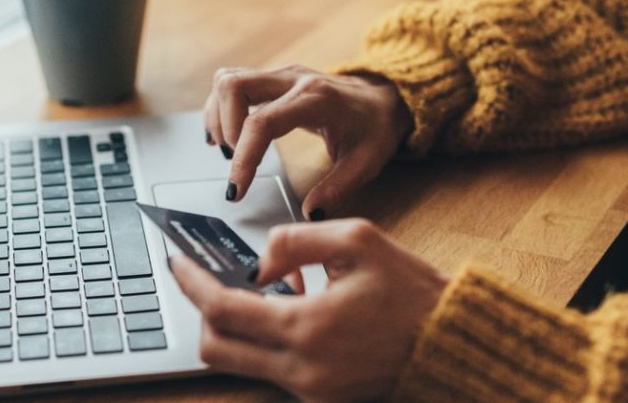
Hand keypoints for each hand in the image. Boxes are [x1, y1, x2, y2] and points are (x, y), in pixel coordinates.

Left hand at [171, 219, 447, 402]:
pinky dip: (265, 341)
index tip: (177, 262)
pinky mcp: (320, 399)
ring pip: (239, 363)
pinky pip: (270, 370)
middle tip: (210, 278)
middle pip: (216, 348)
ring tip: (267, 290)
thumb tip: (257, 263)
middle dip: (204, 311)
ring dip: (237, 326)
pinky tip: (292, 310)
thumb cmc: (410, 290)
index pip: (222, 309)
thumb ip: (294, 241)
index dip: (192, 283)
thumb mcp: (357, 240)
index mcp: (307, 327)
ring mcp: (309, 390)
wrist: (450, 342)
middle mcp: (301, 368)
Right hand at [204, 65, 412, 218]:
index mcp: (316, 99)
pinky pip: (233, 83)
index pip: (263, 122)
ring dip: (218, 116)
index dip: (244, 157)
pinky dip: (221, 108)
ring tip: (229, 150)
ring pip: (228, 80)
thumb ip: (338, 189)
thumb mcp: (367, 163)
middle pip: (234, 86)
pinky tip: (226, 135)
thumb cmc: (375, 127)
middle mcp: (293, 79)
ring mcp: (281, 75)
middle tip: (234, 162)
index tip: (237, 189)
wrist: (384, 98)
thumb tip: (309, 213)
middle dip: (224, 128)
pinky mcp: (273, 79)